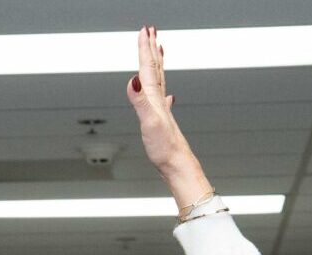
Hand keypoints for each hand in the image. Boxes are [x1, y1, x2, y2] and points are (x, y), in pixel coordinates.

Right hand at [126, 27, 210, 209]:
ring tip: (158, 52)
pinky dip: (163, 92)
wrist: (178, 165)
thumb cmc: (165, 149)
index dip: (145, 49)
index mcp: (154, 99)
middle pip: (156, 69)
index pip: (148, 68)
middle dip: (151, 49)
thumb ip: (140, 100)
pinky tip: (168, 96)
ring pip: (160, 81)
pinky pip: (162, 99)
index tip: (144, 31)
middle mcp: (160, 101)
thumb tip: (133, 79)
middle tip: (150, 31)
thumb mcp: (149, 122)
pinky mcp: (163, 122)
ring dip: (157, 65)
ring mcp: (163, 111)